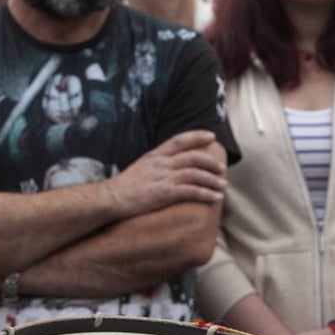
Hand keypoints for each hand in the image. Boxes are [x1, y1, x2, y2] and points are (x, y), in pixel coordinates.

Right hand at [105, 130, 225, 216]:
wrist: (112, 198)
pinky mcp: (166, 193)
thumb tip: (167, 166)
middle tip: (221, 168)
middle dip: (210, 162)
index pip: (179, 140)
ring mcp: (164, 177)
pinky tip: (215, 198)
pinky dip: (206, 194)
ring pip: (196, 174)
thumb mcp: (140, 167)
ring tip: (222, 186)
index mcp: (155, 155)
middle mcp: (162, 163)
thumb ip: (155, 164)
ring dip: (212, 180)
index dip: (197, 136)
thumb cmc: (123, 187)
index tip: (211, 136)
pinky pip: (192, 191)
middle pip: (193, 157)